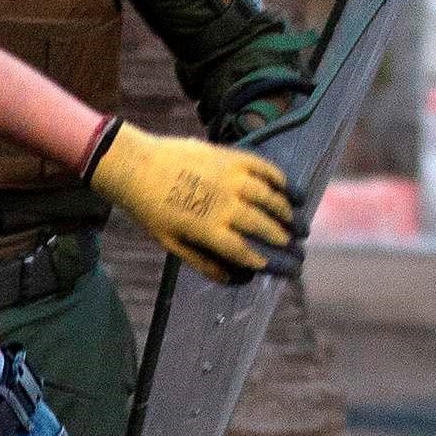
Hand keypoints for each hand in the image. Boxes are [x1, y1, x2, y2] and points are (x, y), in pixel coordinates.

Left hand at [87, 121, 299, 283]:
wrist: (137, 165)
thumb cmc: (151, 209)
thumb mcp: (171, 243)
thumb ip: (203, 262)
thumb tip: (235, 279)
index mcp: (208, 228)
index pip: (246, 251)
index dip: (267, 261)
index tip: (282, 268)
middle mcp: (224, 203)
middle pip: (264, 226)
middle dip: (284, 239)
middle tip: (298, 247)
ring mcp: (230, 177)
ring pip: (270, 198)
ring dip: (288, 213)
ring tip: (298, 223)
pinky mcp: (230, 157)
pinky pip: (264, 169)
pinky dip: (281, 181)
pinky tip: (290, 191)